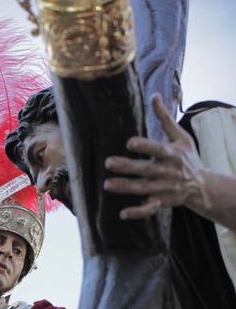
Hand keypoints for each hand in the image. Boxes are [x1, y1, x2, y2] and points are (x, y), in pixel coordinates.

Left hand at [103, 93, 210, 219]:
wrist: (201, 186)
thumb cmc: (188, 158)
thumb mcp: (180, 136)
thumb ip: (165, 118)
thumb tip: (154, 95)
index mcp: (172, 154)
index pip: (158, 149)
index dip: (145, 146)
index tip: (129, 142)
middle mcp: (168, 172)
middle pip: (146, 169)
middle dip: (127, 167)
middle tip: (108, 162)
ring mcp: (164, 188)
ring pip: (143, 188)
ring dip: (126, 187)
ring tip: (108, 185)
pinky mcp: (162, 202)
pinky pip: (149, 209)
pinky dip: (137, 212)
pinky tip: (123, 213)